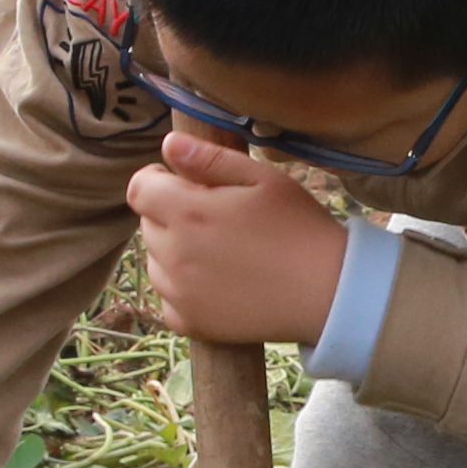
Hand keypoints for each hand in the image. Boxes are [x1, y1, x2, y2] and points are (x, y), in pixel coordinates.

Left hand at [128, 130, 346, 342]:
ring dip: (174, 251)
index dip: (155, 180)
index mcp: (188, 213)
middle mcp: (174, 255)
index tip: (181, 182)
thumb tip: (169, 144)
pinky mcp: (190, 323)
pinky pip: (166, 298)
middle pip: (147, 224)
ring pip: (155, 261)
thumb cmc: (299, 228)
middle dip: (171, 214)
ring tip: (219, 251)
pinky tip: (217, 281)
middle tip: (214, 217)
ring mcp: (179, 293)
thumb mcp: (263, 179)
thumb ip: (210, 158)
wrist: (328, 293)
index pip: (138, 189)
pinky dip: (182, 288)